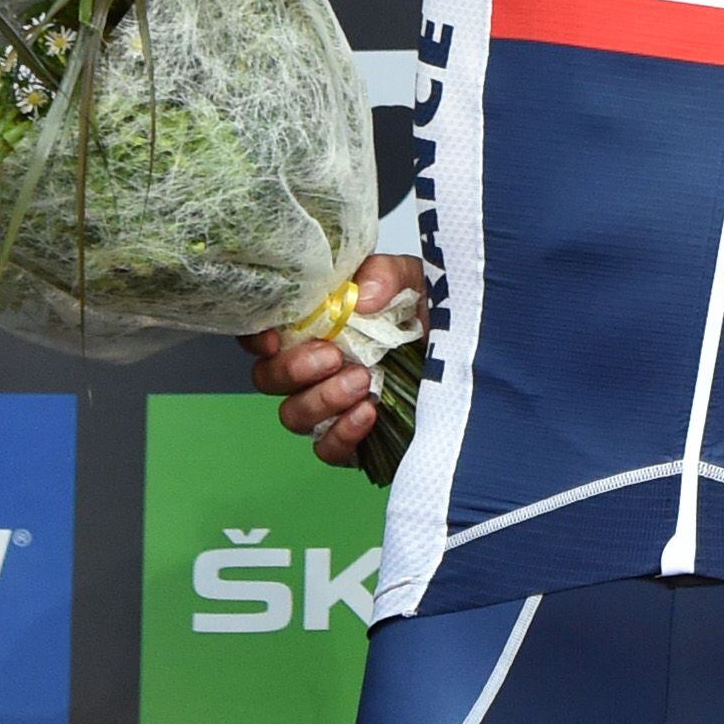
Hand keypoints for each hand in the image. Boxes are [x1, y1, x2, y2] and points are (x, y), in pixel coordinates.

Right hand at [243, 254, 424, 470]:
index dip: (256, 340)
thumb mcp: (411, 279)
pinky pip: (327, 448)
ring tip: (362, 382)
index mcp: (315, 326)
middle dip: (294, 370)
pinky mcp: (352, 439)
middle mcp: (313, 367)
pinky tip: (368, 413)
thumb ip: (383, 275)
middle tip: (333, 356)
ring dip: (322, 399)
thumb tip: (361, 297)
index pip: (263, 335)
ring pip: (294, 415)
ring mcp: (329, 405)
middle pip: (268, 379)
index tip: (274, 340)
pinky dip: (342, 433)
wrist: (466, 354)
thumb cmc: (428, 315)